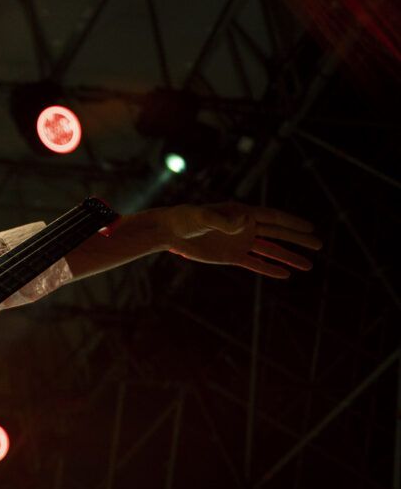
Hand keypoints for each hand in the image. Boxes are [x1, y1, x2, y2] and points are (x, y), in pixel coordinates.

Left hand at [162, 203, 320, 278]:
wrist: (170, 232)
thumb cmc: (185, 219)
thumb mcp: (203, 217)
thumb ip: (223, 220)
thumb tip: (245, 221)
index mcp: (242, 213)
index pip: (273, 218)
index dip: (292, 223)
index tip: (310, 228)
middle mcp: (244, 227)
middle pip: (277, 234)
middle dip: (298, 239)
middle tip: (318, 244)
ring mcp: (239, 242)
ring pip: (270, 251)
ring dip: (288, 257)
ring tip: (309, 265)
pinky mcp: (231, 256)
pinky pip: (255, 263)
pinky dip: (269, 269)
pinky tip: (285, 274)